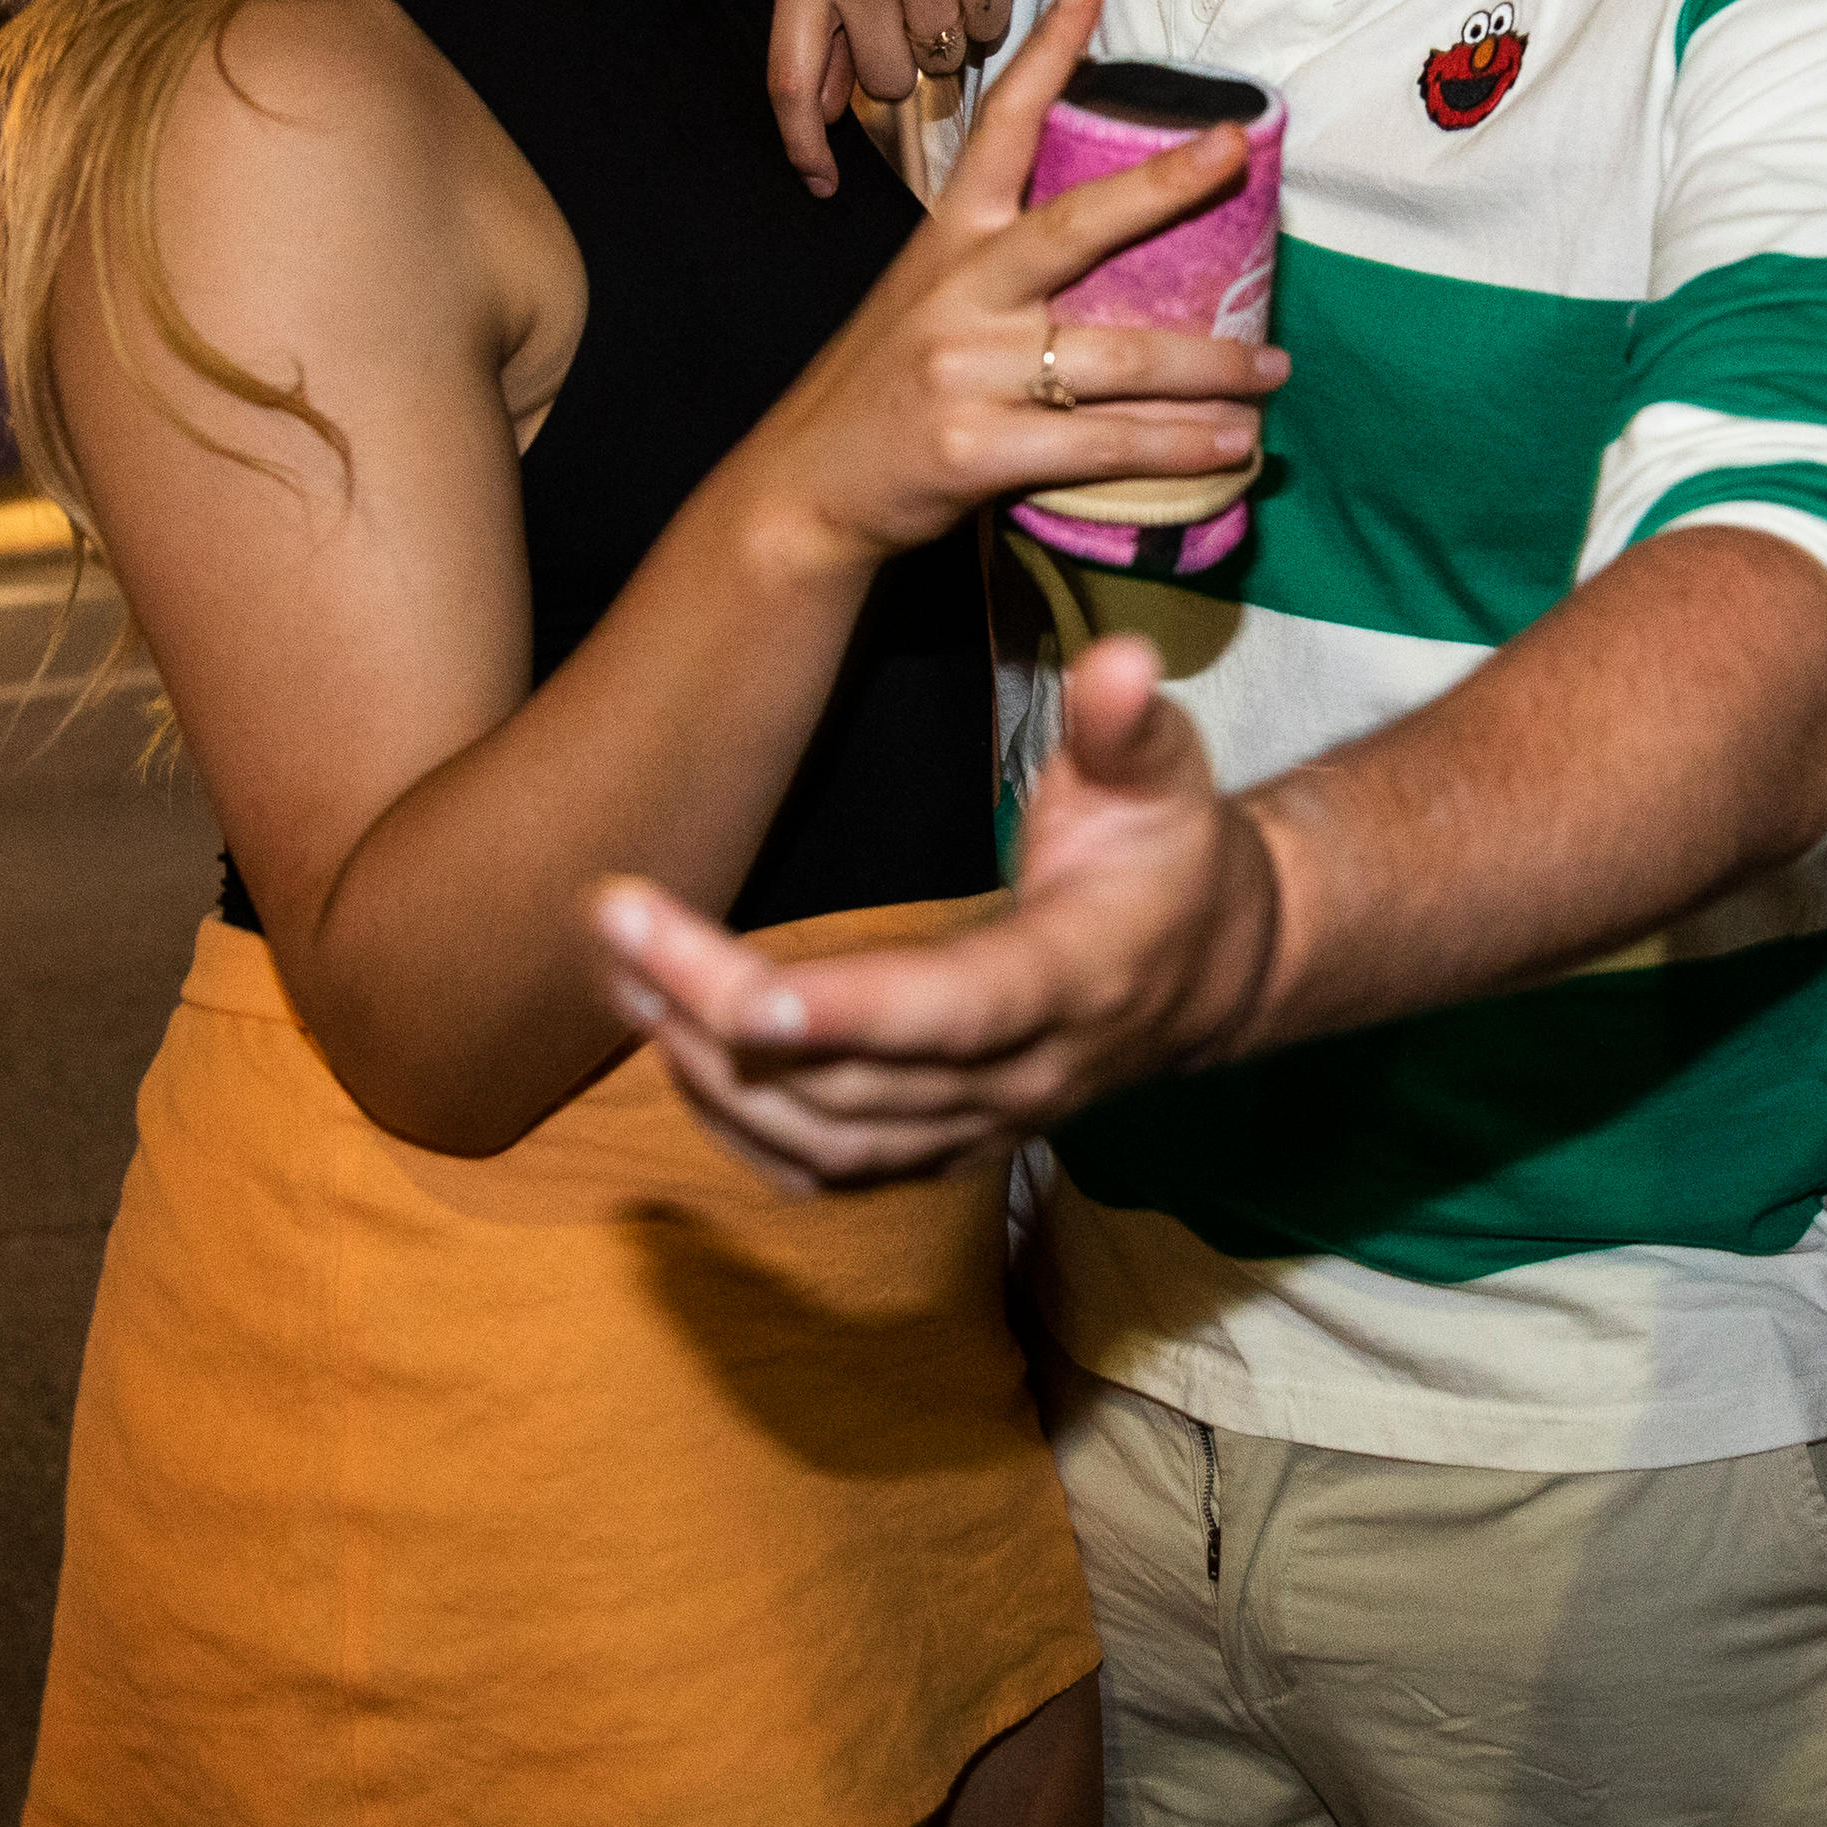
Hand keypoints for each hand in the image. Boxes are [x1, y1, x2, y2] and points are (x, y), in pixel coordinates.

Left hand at [599, 637, 1278, 1187]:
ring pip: (823, 1139)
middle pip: (851, 1081)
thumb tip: (1120, 656)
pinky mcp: (944, 1147)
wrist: (1214, 973)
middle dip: (716, 1012)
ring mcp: (980, 1127)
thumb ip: (1126, 723)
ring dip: (705, 1071)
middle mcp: (1024, 1077)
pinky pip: (826, 1170)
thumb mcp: (1167, 775)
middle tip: (611, 920)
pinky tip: (667, 1048)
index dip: (842, 1011)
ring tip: (616, 971)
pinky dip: (735, 1126)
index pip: (949, 1012)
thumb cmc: (1174, 856)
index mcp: (1075, 980)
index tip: (732, 988)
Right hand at [739, 0, 1278, 567]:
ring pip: (1120, 357)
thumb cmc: (884, 394)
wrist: (804, 490)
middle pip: (1076, 226)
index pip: (999, 128)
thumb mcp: (925, 304)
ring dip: (1214, 367)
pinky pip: (1105, 441)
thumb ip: (1001, 275)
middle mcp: (958, 293)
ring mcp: (967, 370)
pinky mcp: (979, 448)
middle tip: (1235, 148)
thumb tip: (1113, 251)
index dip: (1046, 53)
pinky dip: (1180, 445)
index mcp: (946, 242)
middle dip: (1164, 184)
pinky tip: (1235, 444)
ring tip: (1276, 367)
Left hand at [767, 0, 1088, 190]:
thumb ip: (823, 21)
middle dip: (904, 57)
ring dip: (951, 26)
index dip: (803, 144)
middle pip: (885, 80)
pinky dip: (991, 3)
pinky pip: (993, 25)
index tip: (820, 184)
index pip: (791, 80)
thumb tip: (820, 110)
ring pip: (944, 56)